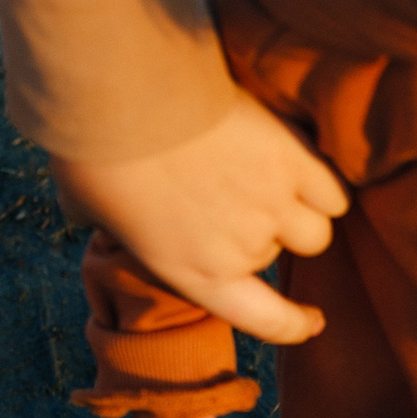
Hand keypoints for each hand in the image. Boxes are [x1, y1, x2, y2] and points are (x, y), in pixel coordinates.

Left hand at [51, 88, 348, 344]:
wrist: (125, 93)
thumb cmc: (96, 148)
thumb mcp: (84, 204)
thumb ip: (101, 223)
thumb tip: (87, 217)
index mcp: (195, 274)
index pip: (268, 320)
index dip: (294, 324)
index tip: (311, 320)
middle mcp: (242, 249)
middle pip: (281, 254)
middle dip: (267, 232)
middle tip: (241, 196)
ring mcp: (272, 206)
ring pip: (316, 230)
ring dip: (304, 214)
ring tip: (283, 186)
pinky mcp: (292, 162)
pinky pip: (332, 192)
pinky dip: (323, 184)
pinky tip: (307, 167)